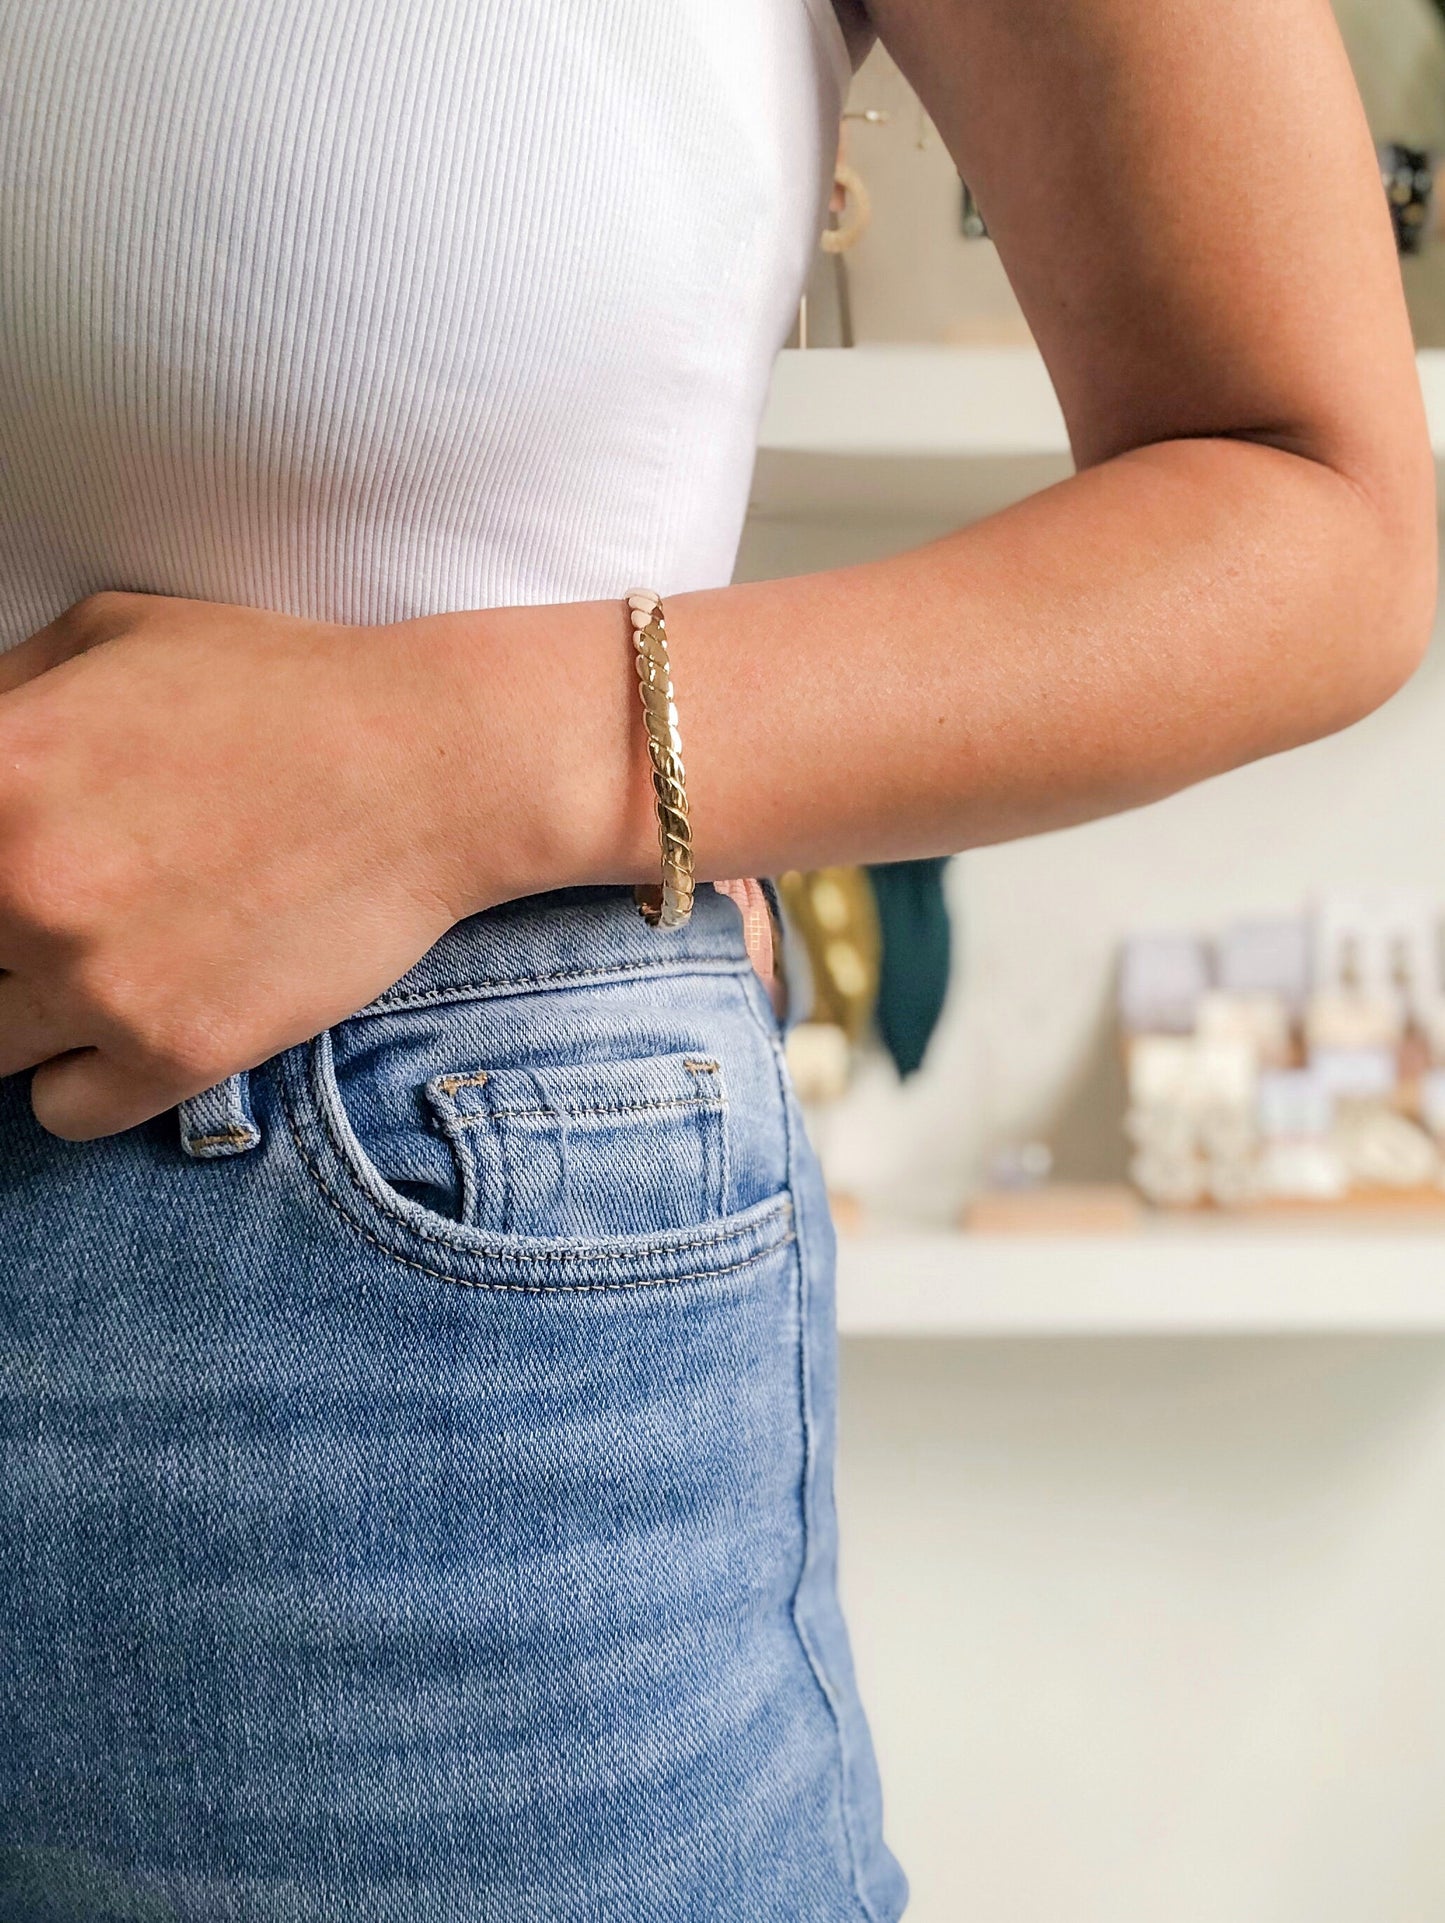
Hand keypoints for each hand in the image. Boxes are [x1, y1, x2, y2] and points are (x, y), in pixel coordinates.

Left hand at [0, 592, 531, 1138]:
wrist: (429, 764)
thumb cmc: (276, 687)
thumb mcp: (107, 634)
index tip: (7, 895)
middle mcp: (22, 886)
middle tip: (65, 914)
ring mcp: (96, 980)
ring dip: (26, 1010)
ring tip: (99, 961)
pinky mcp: (175, 1051)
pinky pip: (62, 1110)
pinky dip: (85, 1076)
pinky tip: (136, 1016)